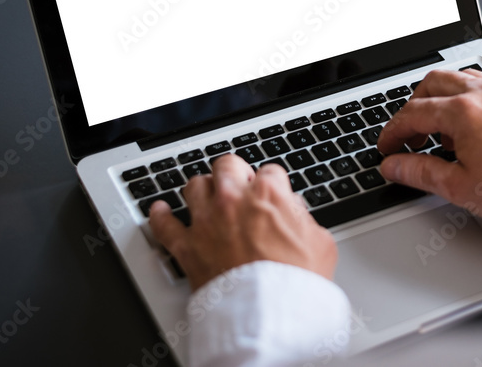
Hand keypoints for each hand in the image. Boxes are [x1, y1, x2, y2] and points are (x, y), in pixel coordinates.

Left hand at [149, 154, 337, 290]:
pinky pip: (164, 224)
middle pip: (227, 165)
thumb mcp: (320, 243)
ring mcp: (207, 222)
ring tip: (208, 197)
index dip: (273, 182)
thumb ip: (303, 219)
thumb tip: (295, 213)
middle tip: (240, 185)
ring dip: (203, 189)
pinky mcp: (187, 248)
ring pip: (195, 186)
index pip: (270, 170)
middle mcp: (233, 201)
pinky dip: (161, 216)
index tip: (272, 191)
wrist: (268, 316)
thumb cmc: (296, 284)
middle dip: (235, 173)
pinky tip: (162, 211)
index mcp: (268, 195)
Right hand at [377, 69, 481, 222]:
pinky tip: (467, 123)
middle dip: (412, 108)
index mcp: (463, 113)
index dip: (393, 132)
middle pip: (430, 84)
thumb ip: (419, 172)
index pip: (413, 113)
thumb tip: (393, 165)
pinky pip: (480, 82)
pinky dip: (463, 95)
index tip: (387, 147)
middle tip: (409, 137)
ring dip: (438, 97)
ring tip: (438, 130)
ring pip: (456, 78)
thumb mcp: (460, 187)